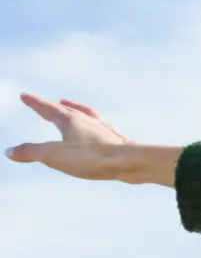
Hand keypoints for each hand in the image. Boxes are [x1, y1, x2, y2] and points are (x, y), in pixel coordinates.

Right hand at [6, 93, 135, 180]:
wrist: (132, 162)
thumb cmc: (92, 158)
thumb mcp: (55, 156)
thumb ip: (32, 152)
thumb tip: (9, 152)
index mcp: (69, 120)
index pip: (47, 109)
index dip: (35, 103)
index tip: (25, 95)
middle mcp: (87, 120)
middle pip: (66, 110)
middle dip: (52, 107)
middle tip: (44, 103)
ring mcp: (103, 128)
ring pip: (86, 115)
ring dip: (75, 109)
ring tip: (69, 106)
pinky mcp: (116, 140)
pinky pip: (102, 127)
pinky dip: (95, 123)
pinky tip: (101, 127)